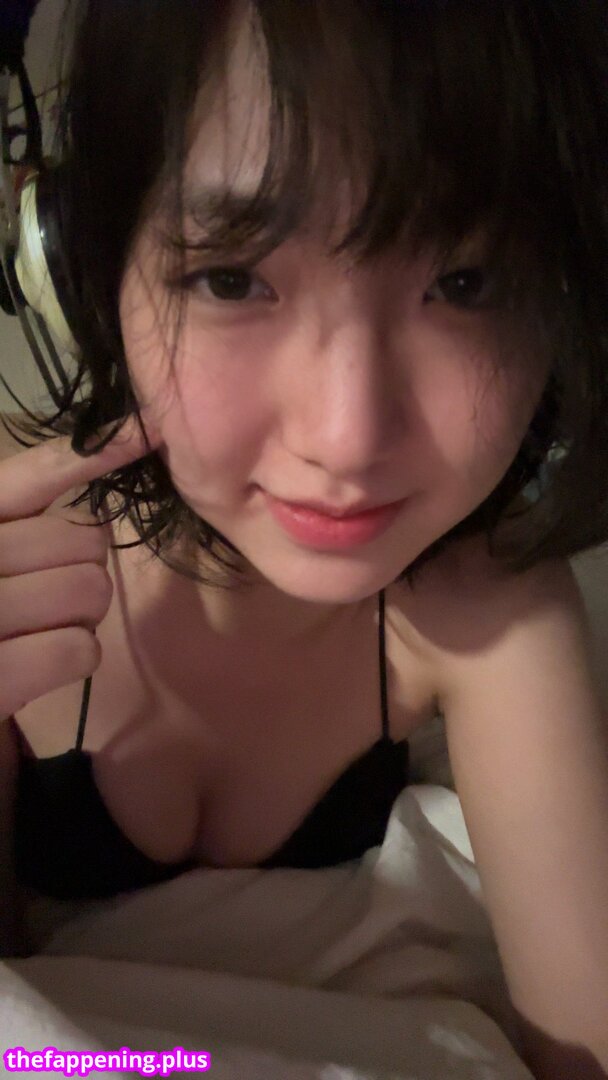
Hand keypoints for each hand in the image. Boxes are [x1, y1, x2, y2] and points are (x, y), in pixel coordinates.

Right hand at [0, 415, 160, 720]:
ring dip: (79, 618)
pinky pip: (75, 648)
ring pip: (85, 590)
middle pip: (77, 542)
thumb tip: (115, 444)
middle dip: (84, 572)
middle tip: (46, 604)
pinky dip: (73, 657)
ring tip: (37, 635)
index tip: (144, 430)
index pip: (23, 479)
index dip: (87, 453)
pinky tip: (40, 667)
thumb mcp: (2, 564)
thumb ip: (29, 513)